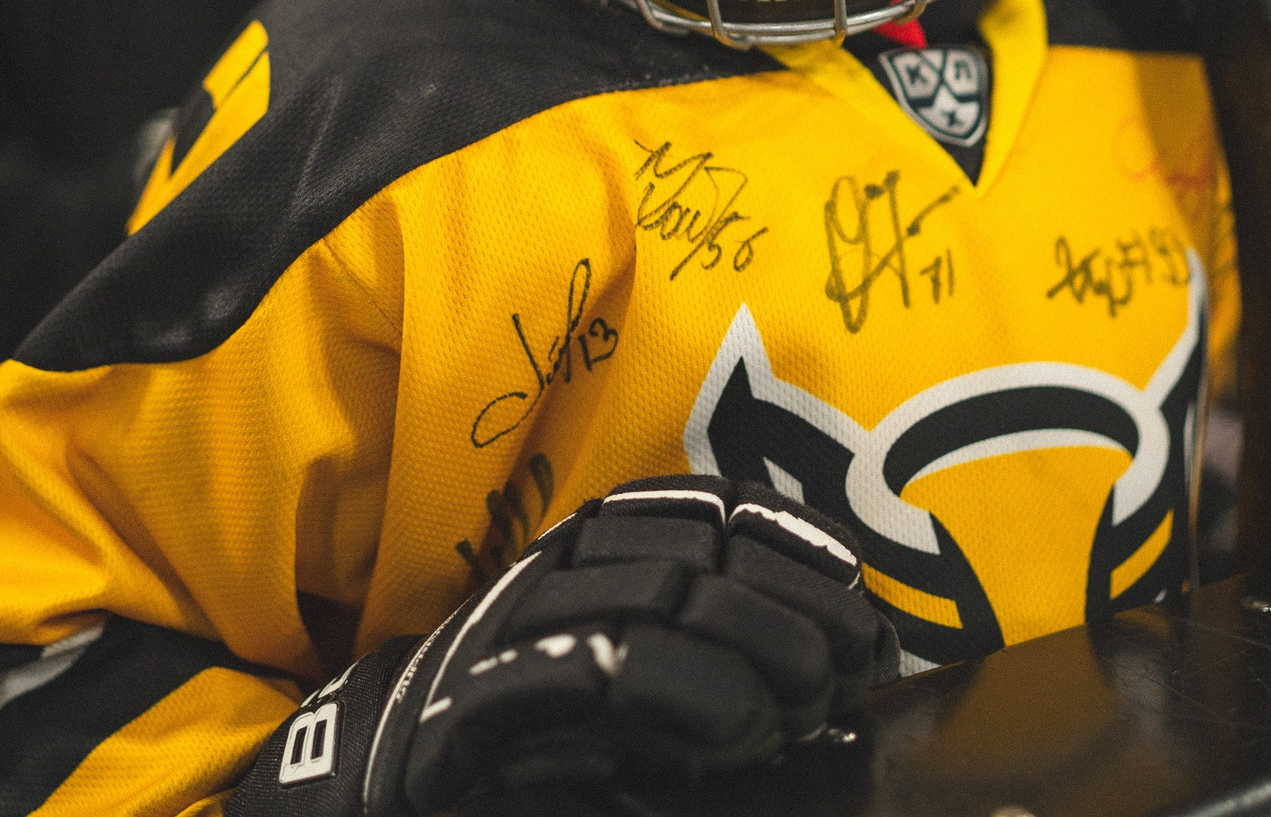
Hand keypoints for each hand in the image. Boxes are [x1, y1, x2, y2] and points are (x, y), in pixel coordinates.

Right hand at [228, 475, 898, 816]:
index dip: (801, 547)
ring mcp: (528, 622)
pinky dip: (690, 696)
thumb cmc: (558, 719)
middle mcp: (566, 561)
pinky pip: (606, 671)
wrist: (409, 763)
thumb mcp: (649, 652)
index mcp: (604, 537)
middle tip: (839, 684)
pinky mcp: (499, 694)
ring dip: (753, 656)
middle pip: (705, 555)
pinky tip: (736, 731)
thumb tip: (859, 650)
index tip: (862, 611)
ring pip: (664, 599)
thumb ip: (730, 633)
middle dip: (793, 616)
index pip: (718, 506)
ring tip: (794, 715)